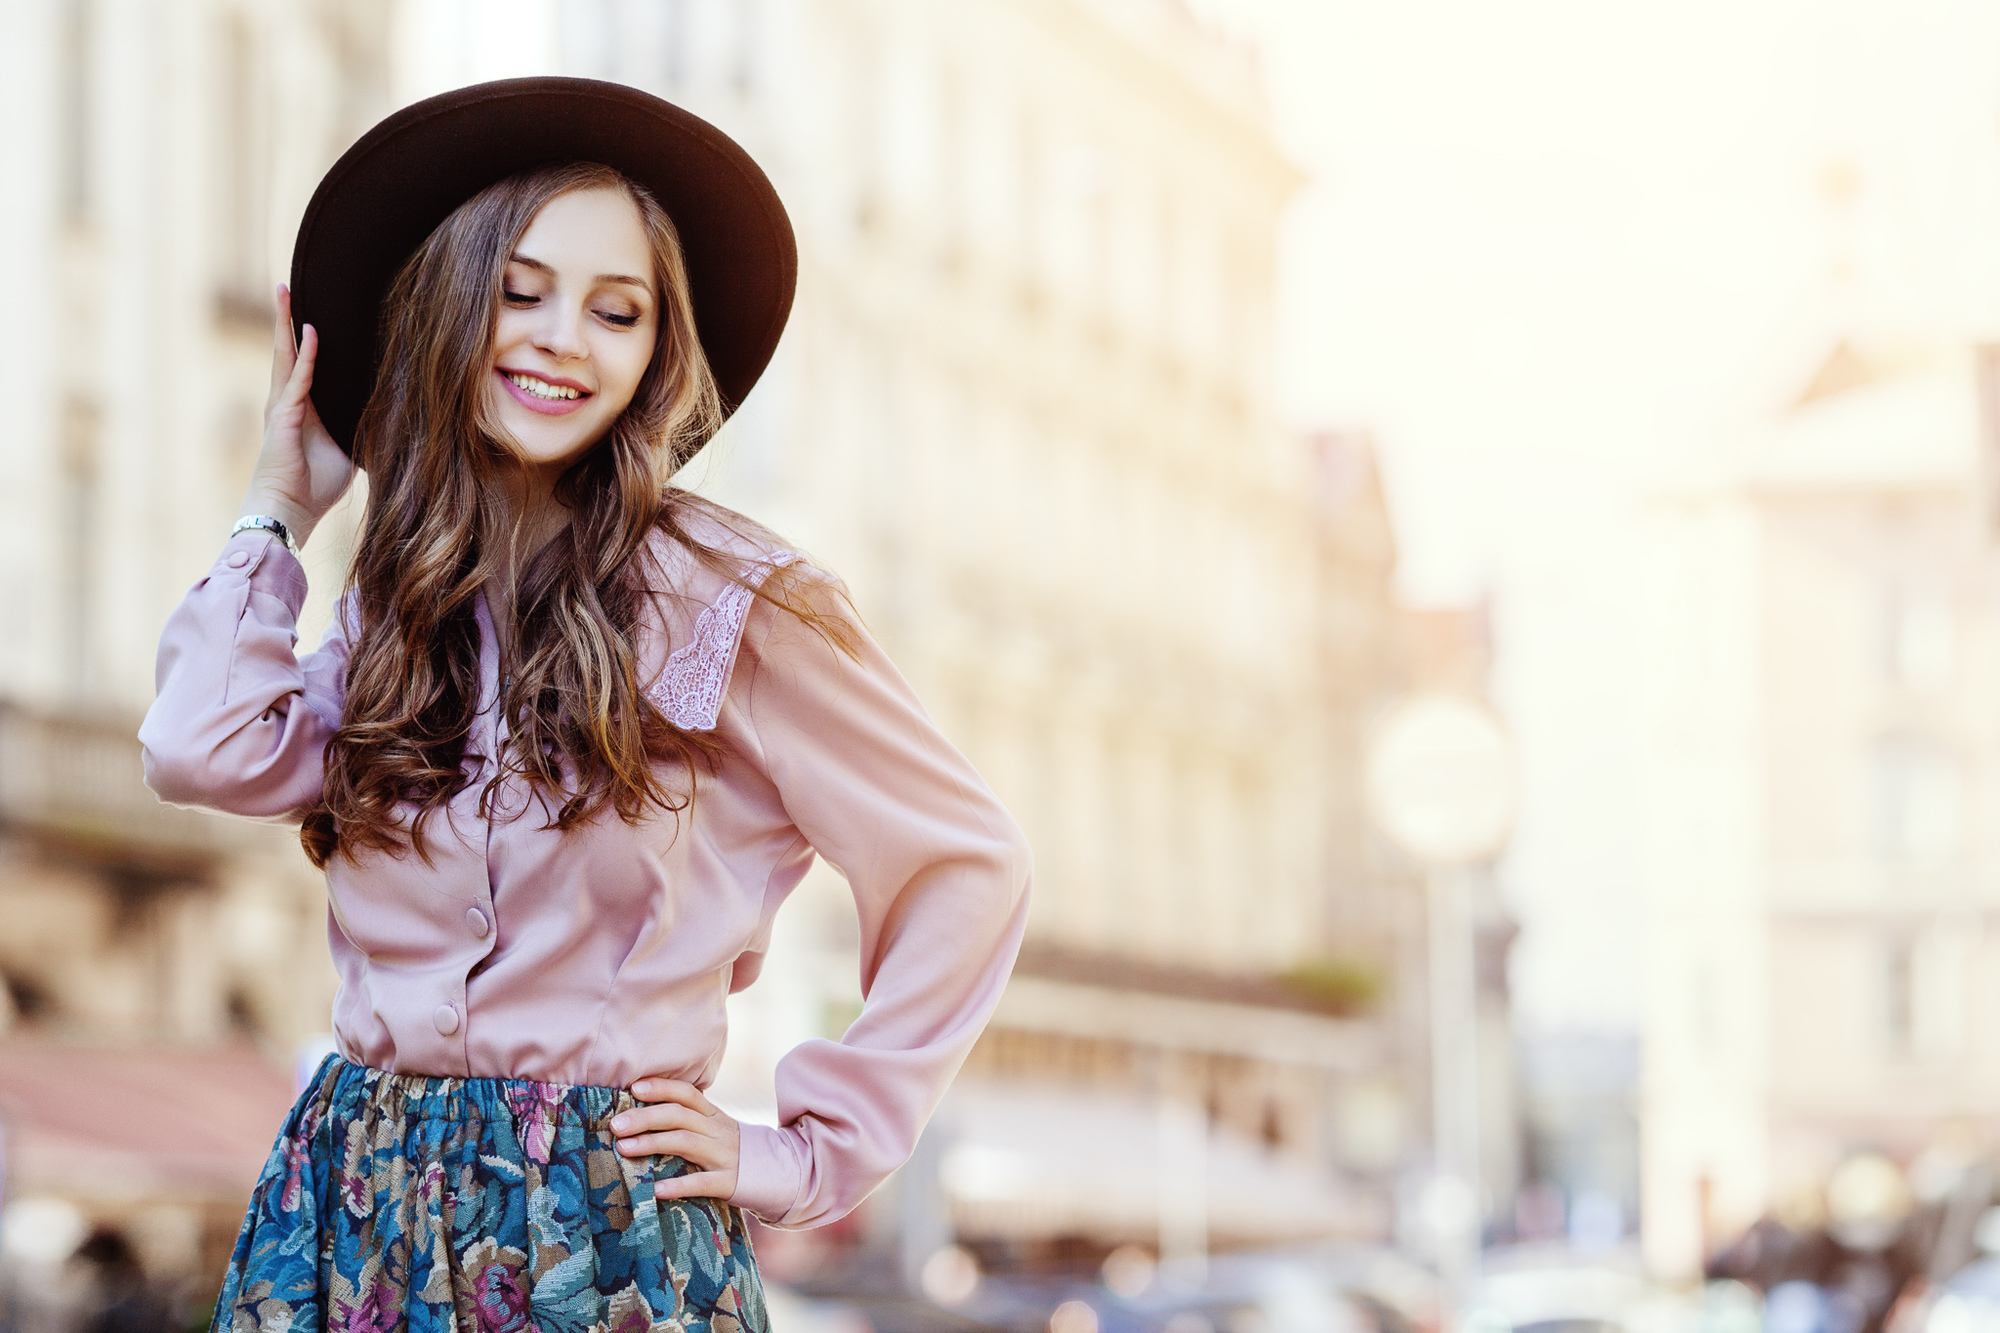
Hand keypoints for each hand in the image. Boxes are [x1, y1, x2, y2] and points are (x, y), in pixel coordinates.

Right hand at [242, 281, 353, 547]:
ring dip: (284, 323)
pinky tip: (310, 332)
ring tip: (283, 292)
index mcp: (301, 407)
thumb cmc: (315, 486)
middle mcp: (286, 401)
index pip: (302, 363)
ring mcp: (281, 406)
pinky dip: (306, 355)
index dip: (304, 337)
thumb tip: (387, 417)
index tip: (310, 310)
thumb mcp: (345, 450)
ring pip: (284, 355)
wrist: (290, 509)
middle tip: (285, 285)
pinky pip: (297, 379)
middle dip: (285, 317)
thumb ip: (357, 427)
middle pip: (286, 350)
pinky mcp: (283, 416)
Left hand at [611, 1078, 741, 1203]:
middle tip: (615, 1125)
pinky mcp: (728, 1182)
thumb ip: (687, 1120)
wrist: (776, 1175)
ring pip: (685, 1143)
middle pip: (679, 1116)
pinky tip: (656, 1190)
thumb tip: (640, 1113)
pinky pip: (701, 1182)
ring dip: (652, 1144)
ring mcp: (724, 1156)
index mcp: (713, 1115)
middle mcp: (718, 1130)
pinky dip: (678, 1186)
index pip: (687, 1094)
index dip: (662, 1088)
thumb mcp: (715, 1129)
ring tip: (623, 1149)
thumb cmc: (730, 1152)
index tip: (634, 1088)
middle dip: (645, 1118)